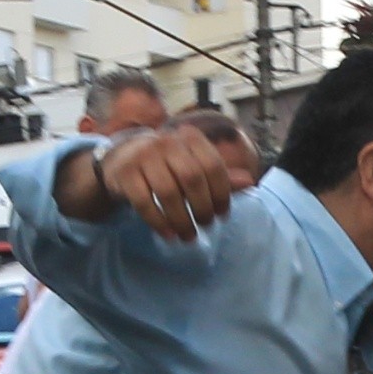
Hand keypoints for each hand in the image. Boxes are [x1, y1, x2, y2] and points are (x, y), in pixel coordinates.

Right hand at [99, 126, 234, 241]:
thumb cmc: (168, 165)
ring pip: (168, 193)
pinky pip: (144, 203)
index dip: (222, 194)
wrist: (123, 159)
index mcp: (189, 137)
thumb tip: (249, 182)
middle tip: (205, 225)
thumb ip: (220, 175)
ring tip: (188, 236)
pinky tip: (169, 235)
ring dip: (181, 220)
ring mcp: (143, 156)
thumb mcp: (194, 165)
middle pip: (192, 179)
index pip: (213, 165)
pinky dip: (159, 223)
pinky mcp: (125, 173)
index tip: (222, 214)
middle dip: (202, 208)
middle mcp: (167, 142)